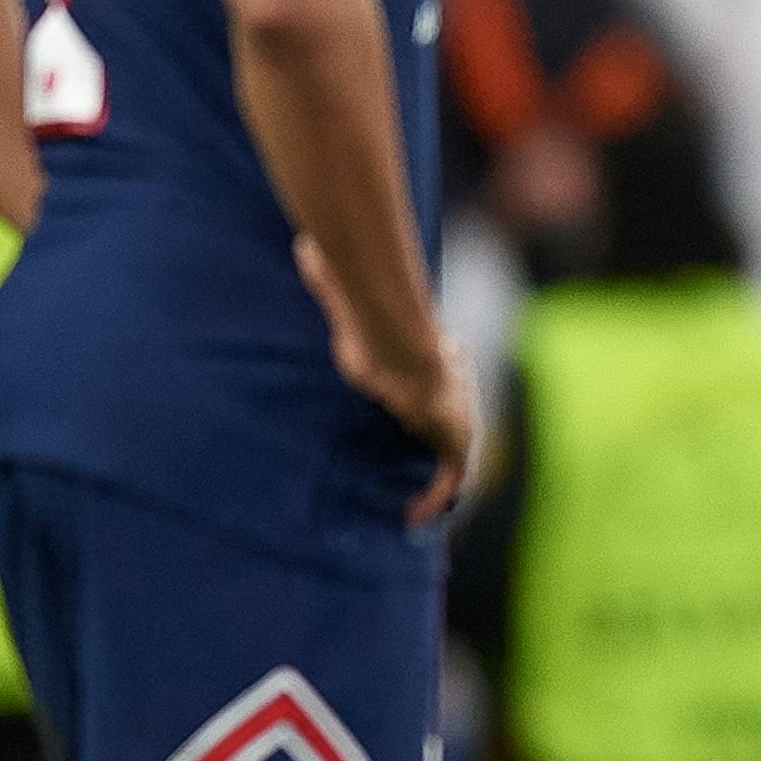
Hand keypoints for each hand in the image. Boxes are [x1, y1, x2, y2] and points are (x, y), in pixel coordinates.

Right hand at [296, 235, 473, 526]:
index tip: (403, 422)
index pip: (437, 388)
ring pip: (449, 458)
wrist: (402, 346)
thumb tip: (304, 242)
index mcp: (434, 363)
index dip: (423, 409)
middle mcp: (450, 392)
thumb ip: (329, 278)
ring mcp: (456, 419)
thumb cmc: (379, 327)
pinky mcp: (455, 443)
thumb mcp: (351, 304)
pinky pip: (449, 481)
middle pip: (446, 426)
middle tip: (407, 474)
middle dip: (431, 447)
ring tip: (411, 506)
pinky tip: (413, 517)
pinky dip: (433, 501)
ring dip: (433, 481)